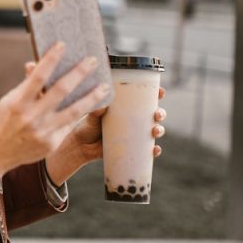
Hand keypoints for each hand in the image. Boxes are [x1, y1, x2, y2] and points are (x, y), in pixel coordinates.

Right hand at [0, 42, 109, 171]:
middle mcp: (31, 117)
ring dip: (92, 97)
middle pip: (61, 91)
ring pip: (74, 111)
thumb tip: (34, 64)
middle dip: (79, 73)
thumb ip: (26, 84)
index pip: (38, 76)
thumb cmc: (5, 122)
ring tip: (104, 86)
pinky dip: (82, 113)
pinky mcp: (51, 143)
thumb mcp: (10, 101)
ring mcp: (43, 132)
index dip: (51, 59)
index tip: (62, 45)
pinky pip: (70, 124)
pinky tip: (93, 104)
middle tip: (93, 61)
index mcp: (18, 103)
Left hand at [44, 84, 167, 185]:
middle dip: (161, 113)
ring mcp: (134, 134)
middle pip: (154, 114)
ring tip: (155, 131)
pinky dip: (154, 150)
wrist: (81, 147)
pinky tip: (155, 150)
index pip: (144, 98)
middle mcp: (133, 119)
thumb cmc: (86, 126)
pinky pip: (147, 150)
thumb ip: (96, 110)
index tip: (161, 92)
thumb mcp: (91, 116)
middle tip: (157, 115)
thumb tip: (103, 106)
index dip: (156, 94)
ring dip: (160, 130)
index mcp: (126, 107)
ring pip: (154, 130)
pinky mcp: (132, 148)